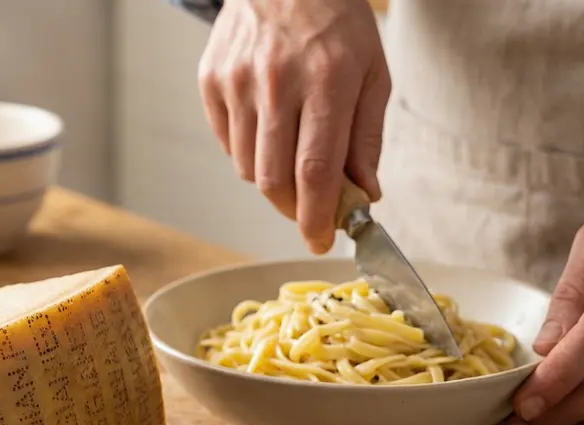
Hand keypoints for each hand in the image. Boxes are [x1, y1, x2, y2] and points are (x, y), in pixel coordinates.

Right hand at [197, 0, 388, 252]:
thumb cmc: (336, 24)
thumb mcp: (372, 72)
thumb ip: (367, 137)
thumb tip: (364, 194)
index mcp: (327, 81)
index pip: (315, 171)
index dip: (316, 217)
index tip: (321, 241)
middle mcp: (276, 83)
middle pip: (274, 180)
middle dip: (293, 210)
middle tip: (309, 211)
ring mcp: (237, 82)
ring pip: (247, 168)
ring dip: (272, 180)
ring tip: (291, 154)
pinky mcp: (211, 82)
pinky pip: (226, 144)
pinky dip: (247, 153)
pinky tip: (267, 129)